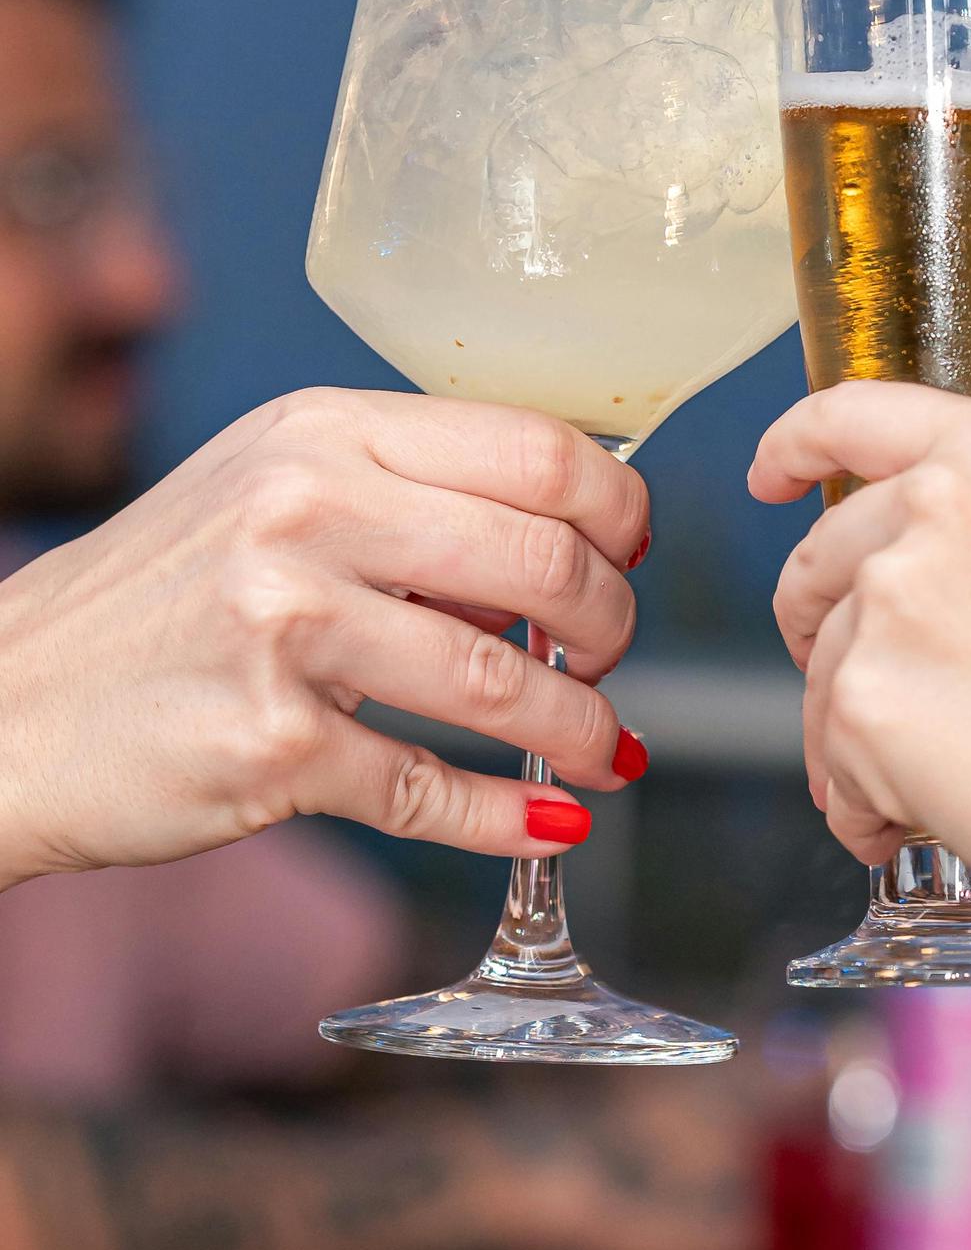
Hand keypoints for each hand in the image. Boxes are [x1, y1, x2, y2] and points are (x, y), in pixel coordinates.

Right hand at [0, 388, 650, 886]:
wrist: (9, 702)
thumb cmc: (162, 595)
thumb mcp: (274, 492)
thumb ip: (408, 499)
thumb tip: (565, 551)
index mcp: (323, 430)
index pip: (537, 447)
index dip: (618, 507)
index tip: (630, 550)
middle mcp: (306, 511)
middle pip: (544, 558)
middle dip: (612, 622)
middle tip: (609, 657)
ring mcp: (286, 629)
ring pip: (503, 681)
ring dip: (582, 728)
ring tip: (604, 750)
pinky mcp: (271, 748)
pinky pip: (434, 790)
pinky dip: (510, 815)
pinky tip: (548, 819)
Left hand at [749, 381, 970, 917]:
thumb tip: (967, 557)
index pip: (852, 416)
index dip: (793, 446)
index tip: (770, 477)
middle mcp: (929, 509)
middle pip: (819, 560)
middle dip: (824, 625)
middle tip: (878, 686)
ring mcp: (887, 603)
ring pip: (826, 672)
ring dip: (862, 733)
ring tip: (943, 782)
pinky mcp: (862, 700)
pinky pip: (833, 760)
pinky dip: (864, 802)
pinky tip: (923, 819)